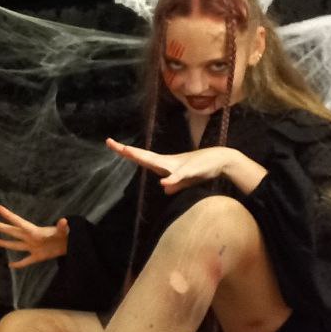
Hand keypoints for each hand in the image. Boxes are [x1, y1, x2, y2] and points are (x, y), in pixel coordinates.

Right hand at [0, 205, 68, 268]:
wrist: (72, 244)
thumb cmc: (67, 234)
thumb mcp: (63, 230)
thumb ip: (61, 227)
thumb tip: (64, 221)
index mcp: (34, 231)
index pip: (18, 222)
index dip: (9, 215)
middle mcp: (30, 238)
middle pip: (12, 232)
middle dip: (0, 226)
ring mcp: (33, 247)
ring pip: (15, 245)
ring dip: (4, 243)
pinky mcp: (38, 257)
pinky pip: (25, 261)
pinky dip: (18, 264)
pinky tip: (10, 265)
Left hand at [106, 138, 236, 194]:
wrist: (220, 161)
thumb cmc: (202, 169)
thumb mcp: (185, 180)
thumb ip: (175, 184)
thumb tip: (165, 189)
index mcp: (164, 165)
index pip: (142, 158)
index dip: (127, 153)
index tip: (112, 144)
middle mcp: (167, 163)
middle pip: (143, 157)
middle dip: (127, 151)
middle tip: (110, 142)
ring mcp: (177, 166)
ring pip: (156, 162)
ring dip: (143, 158)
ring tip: (128, 152)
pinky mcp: (190, 171)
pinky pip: (179, 176)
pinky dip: (172, 179)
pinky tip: (164, 182)